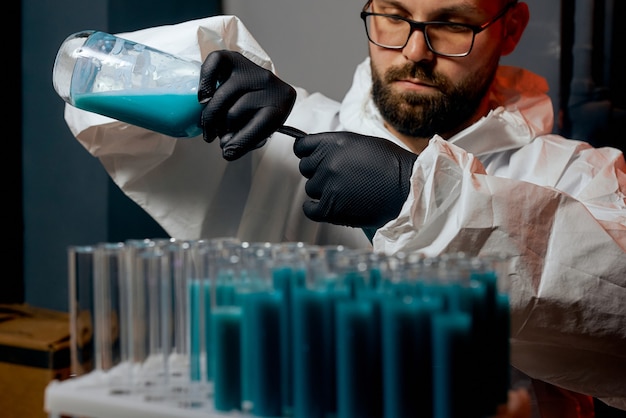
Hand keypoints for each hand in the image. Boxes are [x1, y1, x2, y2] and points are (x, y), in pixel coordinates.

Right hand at [198, 50, 295, 160]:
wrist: (261, 88)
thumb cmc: (258, 113)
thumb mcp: (260, 130)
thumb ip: (245, 140)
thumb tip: (226, 147)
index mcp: (281, 103)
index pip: (261, 127)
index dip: (241, 143)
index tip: (228, 153)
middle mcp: (269, 82)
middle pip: (234, 114)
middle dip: (221, 130)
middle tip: (216, 136)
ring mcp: (250, 68)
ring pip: (221, 97)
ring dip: (211, 116)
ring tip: (211, 125)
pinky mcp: (233, 57)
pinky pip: (213, 64)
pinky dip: (205, 83)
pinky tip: (203, 99)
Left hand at [293, 132, 416, 227]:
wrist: (407, 189)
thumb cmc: (392, 165)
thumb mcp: (363, 143)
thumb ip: (338, 146)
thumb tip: (323, 152)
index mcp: (334, 143)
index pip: (302, 146)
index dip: (306, 153)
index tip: (311, 158)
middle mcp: (327, 162)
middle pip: (305, 168)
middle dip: (318, 172)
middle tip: (336, 177)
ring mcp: (328, 186)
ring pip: (311, 189)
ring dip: (322, 190)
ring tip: (342, 191)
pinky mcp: (330, 208)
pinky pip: (309, 210)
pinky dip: (314, 209)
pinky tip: (324, 207)